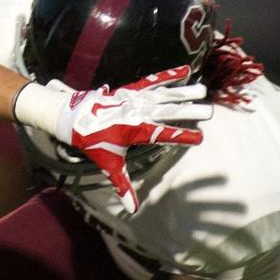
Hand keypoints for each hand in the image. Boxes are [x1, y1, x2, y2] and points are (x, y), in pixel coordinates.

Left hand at [55, 65, 211, 213]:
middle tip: (208, 111)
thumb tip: (132, 209)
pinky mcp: (130, 90)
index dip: (179, 135)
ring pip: (162, 94)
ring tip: (202, 91)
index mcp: (131, 129)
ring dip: (183, 92)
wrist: (71, 116)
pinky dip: (167, 76)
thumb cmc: (92, 141)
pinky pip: (152, 81)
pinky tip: (184, 71)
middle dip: (188, 111)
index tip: (198, 138)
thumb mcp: (108, 163)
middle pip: (165, 111)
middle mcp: (134, 111)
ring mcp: (132, 98)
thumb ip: (122, 185)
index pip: (160, 134)